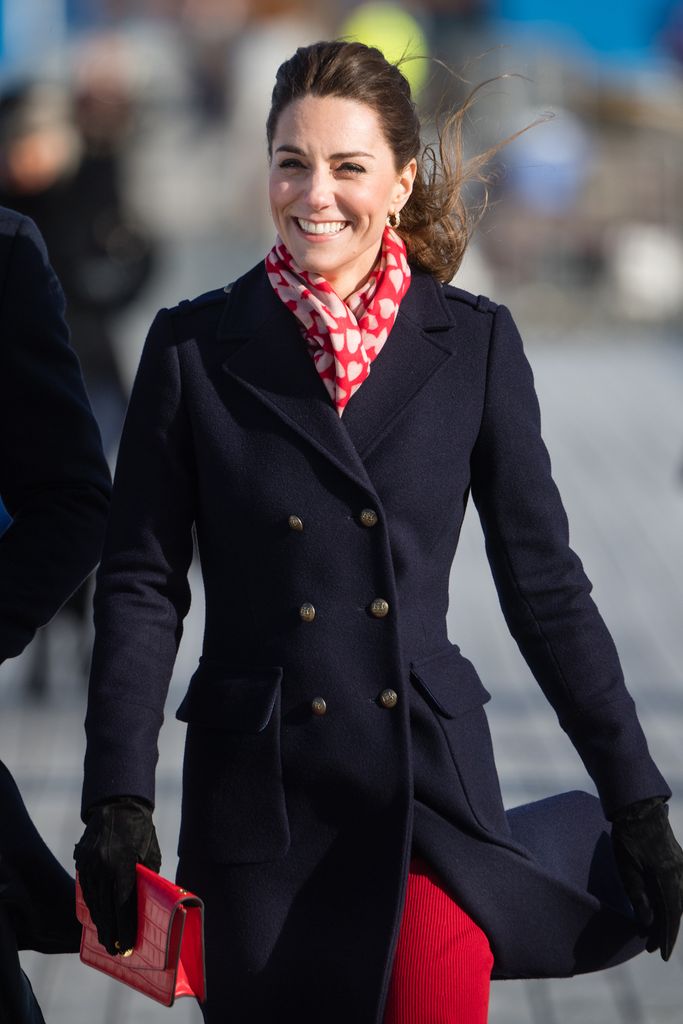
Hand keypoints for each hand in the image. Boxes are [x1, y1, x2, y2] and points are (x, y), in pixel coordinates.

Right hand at [74, 797, 160, 955]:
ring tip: (107, 939)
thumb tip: (147, 907)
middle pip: (106, 909)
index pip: (123, 906)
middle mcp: (103, 867)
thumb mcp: (150, 855)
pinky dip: (92, 906)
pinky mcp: (81, 862)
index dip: (125, 929)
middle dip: (111, 933)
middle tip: (116, 952)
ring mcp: (89, 865)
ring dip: (100, 923)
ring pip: (93, 902)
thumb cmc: (142, 831)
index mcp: (123, 865)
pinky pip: (86, 891)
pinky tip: (98, 918)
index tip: (128, 946)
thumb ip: (146, 880)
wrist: (118, 804)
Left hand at [611, 797, 682, 959]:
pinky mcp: (676, 858)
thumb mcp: (627, 869)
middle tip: (652, 947)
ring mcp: (680, 866)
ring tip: (655, 929)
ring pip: (679, 899)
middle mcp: (679, 875)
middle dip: (664, 930)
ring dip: (668, 915)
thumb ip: (638, 896)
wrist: (638, 807)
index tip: (661, 955)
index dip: (666, 938)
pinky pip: (679, 886)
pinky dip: (672, 901)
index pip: (670, 917)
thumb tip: (648, 922)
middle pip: (675, 911)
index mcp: (668, 881)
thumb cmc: (628, 838)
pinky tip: (665, 905)